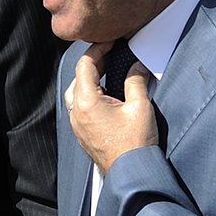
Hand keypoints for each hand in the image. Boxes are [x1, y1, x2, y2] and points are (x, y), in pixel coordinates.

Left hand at [64, 42, 156, 172]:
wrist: (131, 173)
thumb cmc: (135, 144)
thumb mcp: (140, 106)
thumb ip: (136, 81)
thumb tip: (136, 66)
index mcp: (87, 102)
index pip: (85, 65)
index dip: (98, 49)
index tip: (110, 42)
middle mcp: (77, 112)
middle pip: (78, 77)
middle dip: (93, 63)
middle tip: (111, 54)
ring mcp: (78, 125)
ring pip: (76, 92)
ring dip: (89, 79)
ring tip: (107, 73)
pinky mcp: (83, 134)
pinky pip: (79, 107)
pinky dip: (89, 95)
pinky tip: (105, 95)